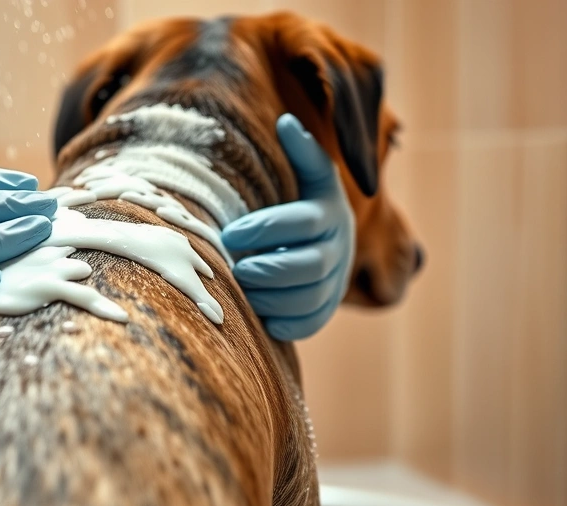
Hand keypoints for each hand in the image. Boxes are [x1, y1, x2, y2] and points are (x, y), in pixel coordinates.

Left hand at [221, 114, 353, 340]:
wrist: (332, 249)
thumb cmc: (306, 209)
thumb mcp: (312, 179)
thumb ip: (303, 153)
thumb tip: (285, 120)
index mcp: (330, 215)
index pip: (301, 223)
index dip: (263, 230)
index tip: (228, 234)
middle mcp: (338, 251)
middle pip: (307, 267)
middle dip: (266, 269)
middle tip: (235, 268)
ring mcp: (334, 285)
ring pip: (305, 299)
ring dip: (268, 296)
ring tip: (241, 286)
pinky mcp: (324, 312)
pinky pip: (306, 324)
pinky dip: (281, 321)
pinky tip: (258, 311)